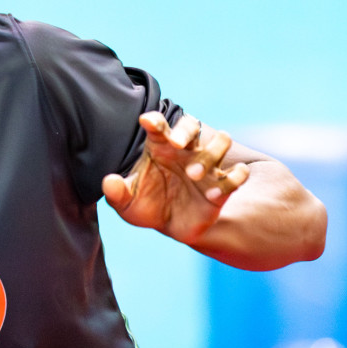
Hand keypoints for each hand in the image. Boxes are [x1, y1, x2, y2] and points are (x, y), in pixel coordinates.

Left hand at [101, 112, 249, 244]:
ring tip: (193, 175)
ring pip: (222, 142)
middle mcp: (186, 151)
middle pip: (192, 126)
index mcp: (160, 147)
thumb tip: (109, 182)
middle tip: (177, 144)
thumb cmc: (146, 205)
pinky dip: (232, 180)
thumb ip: (117, 193)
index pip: (159, 125)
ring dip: (211, 154)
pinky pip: (237, 176)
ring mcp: (207, 166)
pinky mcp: (222, 187)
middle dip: (186, 131)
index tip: (146, 121)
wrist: (170, 227)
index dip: (154, 120)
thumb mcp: (126, 203)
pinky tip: (212, 193)